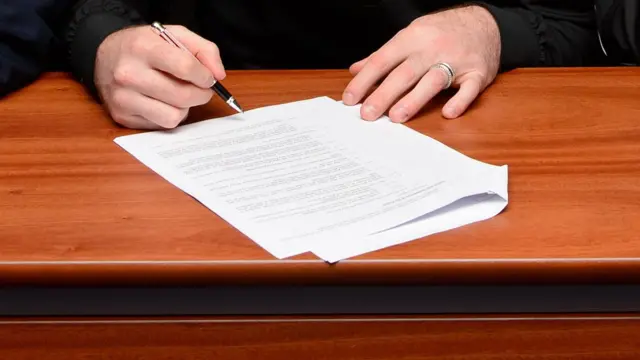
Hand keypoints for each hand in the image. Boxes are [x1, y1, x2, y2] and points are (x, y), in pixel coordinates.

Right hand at [94, 25, 225, 128]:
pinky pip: (162, 125)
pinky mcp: (122, 116)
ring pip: (174, 116)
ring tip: (178, 94)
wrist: (106, 57)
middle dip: (201, 95)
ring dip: (184, 108)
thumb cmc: (145, 47)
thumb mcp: (174, 35)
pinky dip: (169, 116)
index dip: (204, 76)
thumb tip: (218, 75)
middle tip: (200, 89)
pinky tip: (162, 102)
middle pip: (182, 96)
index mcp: (143, 47)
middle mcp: (128, 73)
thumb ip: (204, 49)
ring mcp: (123, 98)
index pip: (185, 67)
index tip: (208, 78)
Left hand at [342, 5, 500, 122]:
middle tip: (367, 114)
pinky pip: (469, 88)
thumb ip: (383, 56)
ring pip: (433, 80)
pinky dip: (459, 101)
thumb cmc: (442, 32)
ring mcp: (457, 61)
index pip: (383, 60)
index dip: (364, 80)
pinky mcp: (477, 73)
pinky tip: (448, 113)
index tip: (350, 98)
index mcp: (412, 38)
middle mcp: (433, 48)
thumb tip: (355, 70)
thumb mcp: (411, 36)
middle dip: (383, 94)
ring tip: (396, 116)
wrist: (485, 22)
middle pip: (405, 73)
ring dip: (414, 99)